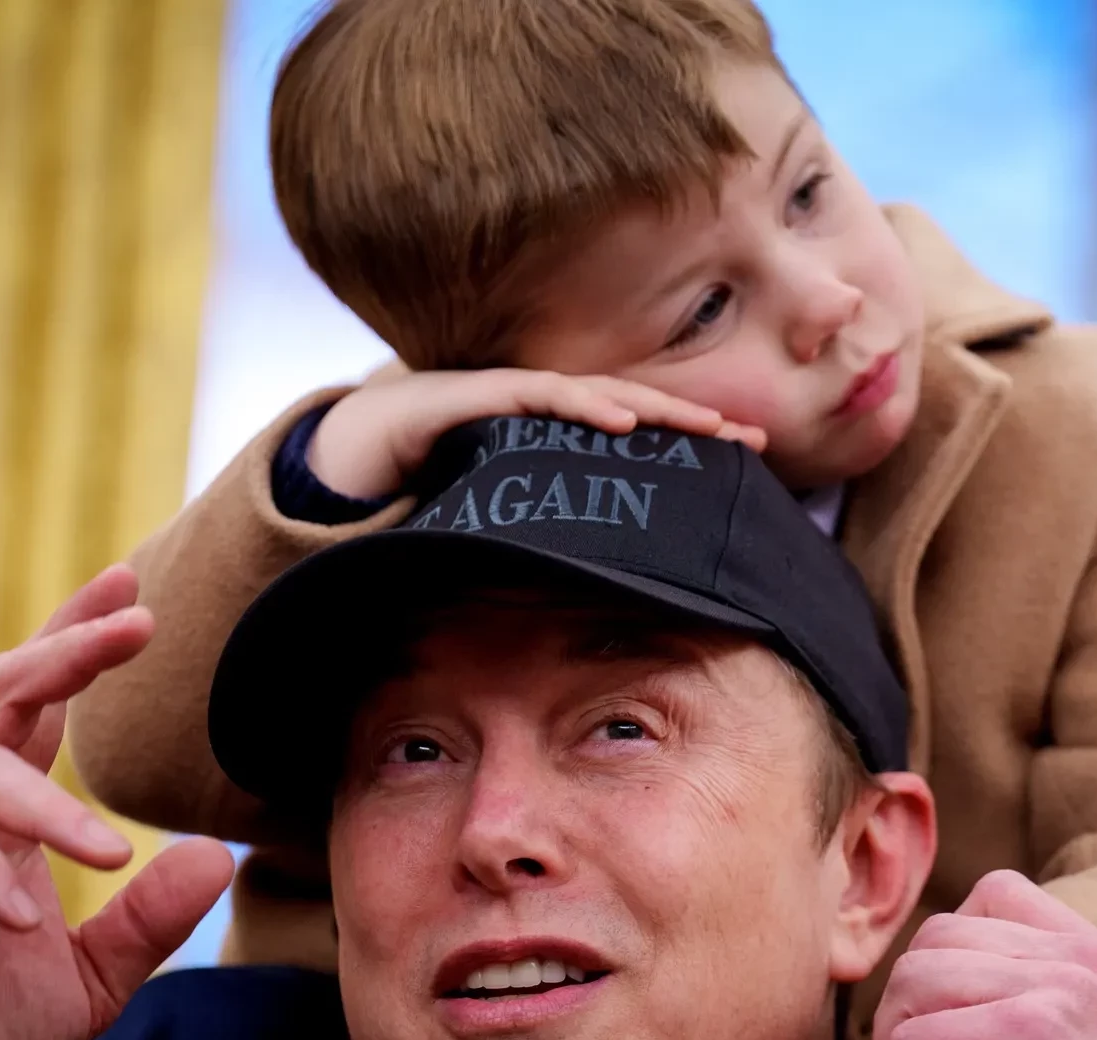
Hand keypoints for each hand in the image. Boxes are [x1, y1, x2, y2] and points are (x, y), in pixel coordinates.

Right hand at [0, 566, 235, 1039]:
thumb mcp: (83, 983)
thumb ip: (145, 923)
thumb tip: (217, 857)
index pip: (36, 704)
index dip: (78, 642)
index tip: (134, 590)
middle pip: (0, 691)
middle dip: (69, 650)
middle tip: (138, 623)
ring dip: (50, 807)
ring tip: (107, 855)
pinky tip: (19, 921)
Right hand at [308, 368, 768, 499]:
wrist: (342, 457)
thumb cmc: (423, 488)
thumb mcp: (503, 518)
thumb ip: (551, 538)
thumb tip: (602, 589)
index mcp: (551, 431)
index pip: (633, 431)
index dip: (687, 441)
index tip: (748, 461)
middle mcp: (537, 404)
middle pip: (632, 407)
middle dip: (693, 423)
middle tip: (754, 442)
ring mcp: (504, 392)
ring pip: (596, 395)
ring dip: (655, 410)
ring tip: (707, 429)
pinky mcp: (470, 395)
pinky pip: (535, 395)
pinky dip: (582, 404)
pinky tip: (622, 420)